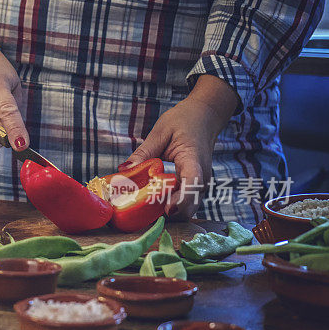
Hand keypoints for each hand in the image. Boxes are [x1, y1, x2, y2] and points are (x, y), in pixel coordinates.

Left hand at [122, 75, 238, 219]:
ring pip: (188, 207)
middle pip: (190, 203)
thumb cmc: (184, 120)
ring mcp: (200, 184)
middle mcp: (202, 177)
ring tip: (142, 209)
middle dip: (170, 212)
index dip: (182, 199)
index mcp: (194, 159)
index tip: (168, 210)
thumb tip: (124, 169)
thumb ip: (143, 152)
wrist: (205, 116)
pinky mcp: (195, 187)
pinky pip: (184, 202)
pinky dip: (170, 205)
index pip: (193, 183)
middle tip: (142, 213)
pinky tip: (150, 203)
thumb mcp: (160, 132)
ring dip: (168, 211)